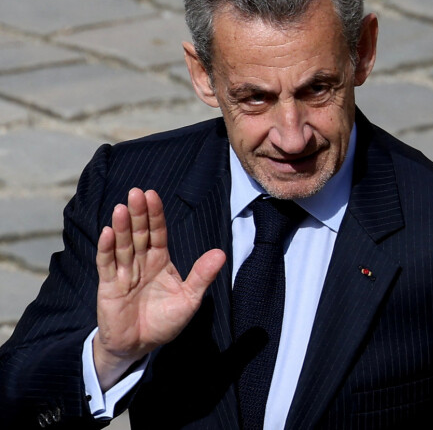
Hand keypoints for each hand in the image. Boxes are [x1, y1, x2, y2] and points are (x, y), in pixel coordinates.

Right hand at [94, 188, 225, 390]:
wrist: (140, 346)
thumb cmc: (165, 321)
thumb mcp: (189, 299)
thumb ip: (202, 276)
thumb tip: (221, 254)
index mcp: (160, 259)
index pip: (158, 232)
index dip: (155, 214)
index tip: (152, 194)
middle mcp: (141, 261)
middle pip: (139, 233)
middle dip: (138, 213)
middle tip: (136, 192)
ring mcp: (124, 272)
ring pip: (123, 245)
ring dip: (121, 227)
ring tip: (121, 208)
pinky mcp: (109, 286)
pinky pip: (107, 264)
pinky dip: (106, 249)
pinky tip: (107, 232)